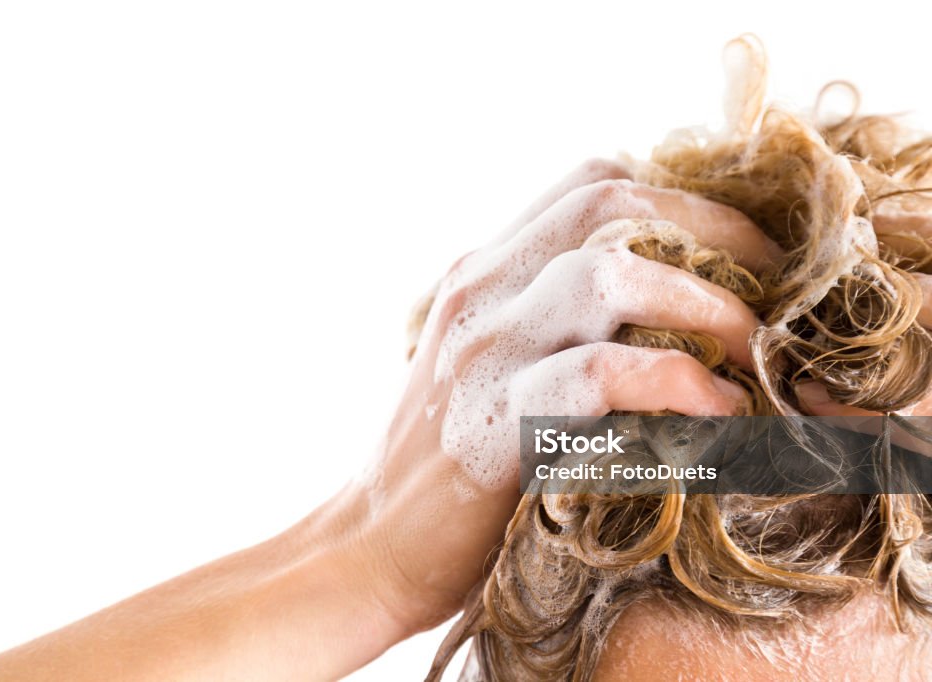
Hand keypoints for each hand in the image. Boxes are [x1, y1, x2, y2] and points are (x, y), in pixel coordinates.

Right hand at [356, 159, 782, 635]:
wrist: (373, 543)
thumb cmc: (447, 461)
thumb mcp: (488, 363)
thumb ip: (549, 320)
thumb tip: (662, 308)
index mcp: (482, 271)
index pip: (589, 185)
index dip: (681, 201)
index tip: (741, 248)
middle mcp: (479, 291)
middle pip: (607, 202)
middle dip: (711, 231)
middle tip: (773, 282)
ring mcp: (482, 351)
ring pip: (605, 273)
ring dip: (702, 304)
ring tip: (753, 349)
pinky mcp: (492, 420)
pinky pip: (600, 374)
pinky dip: (674, 381)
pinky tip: (716, 411)